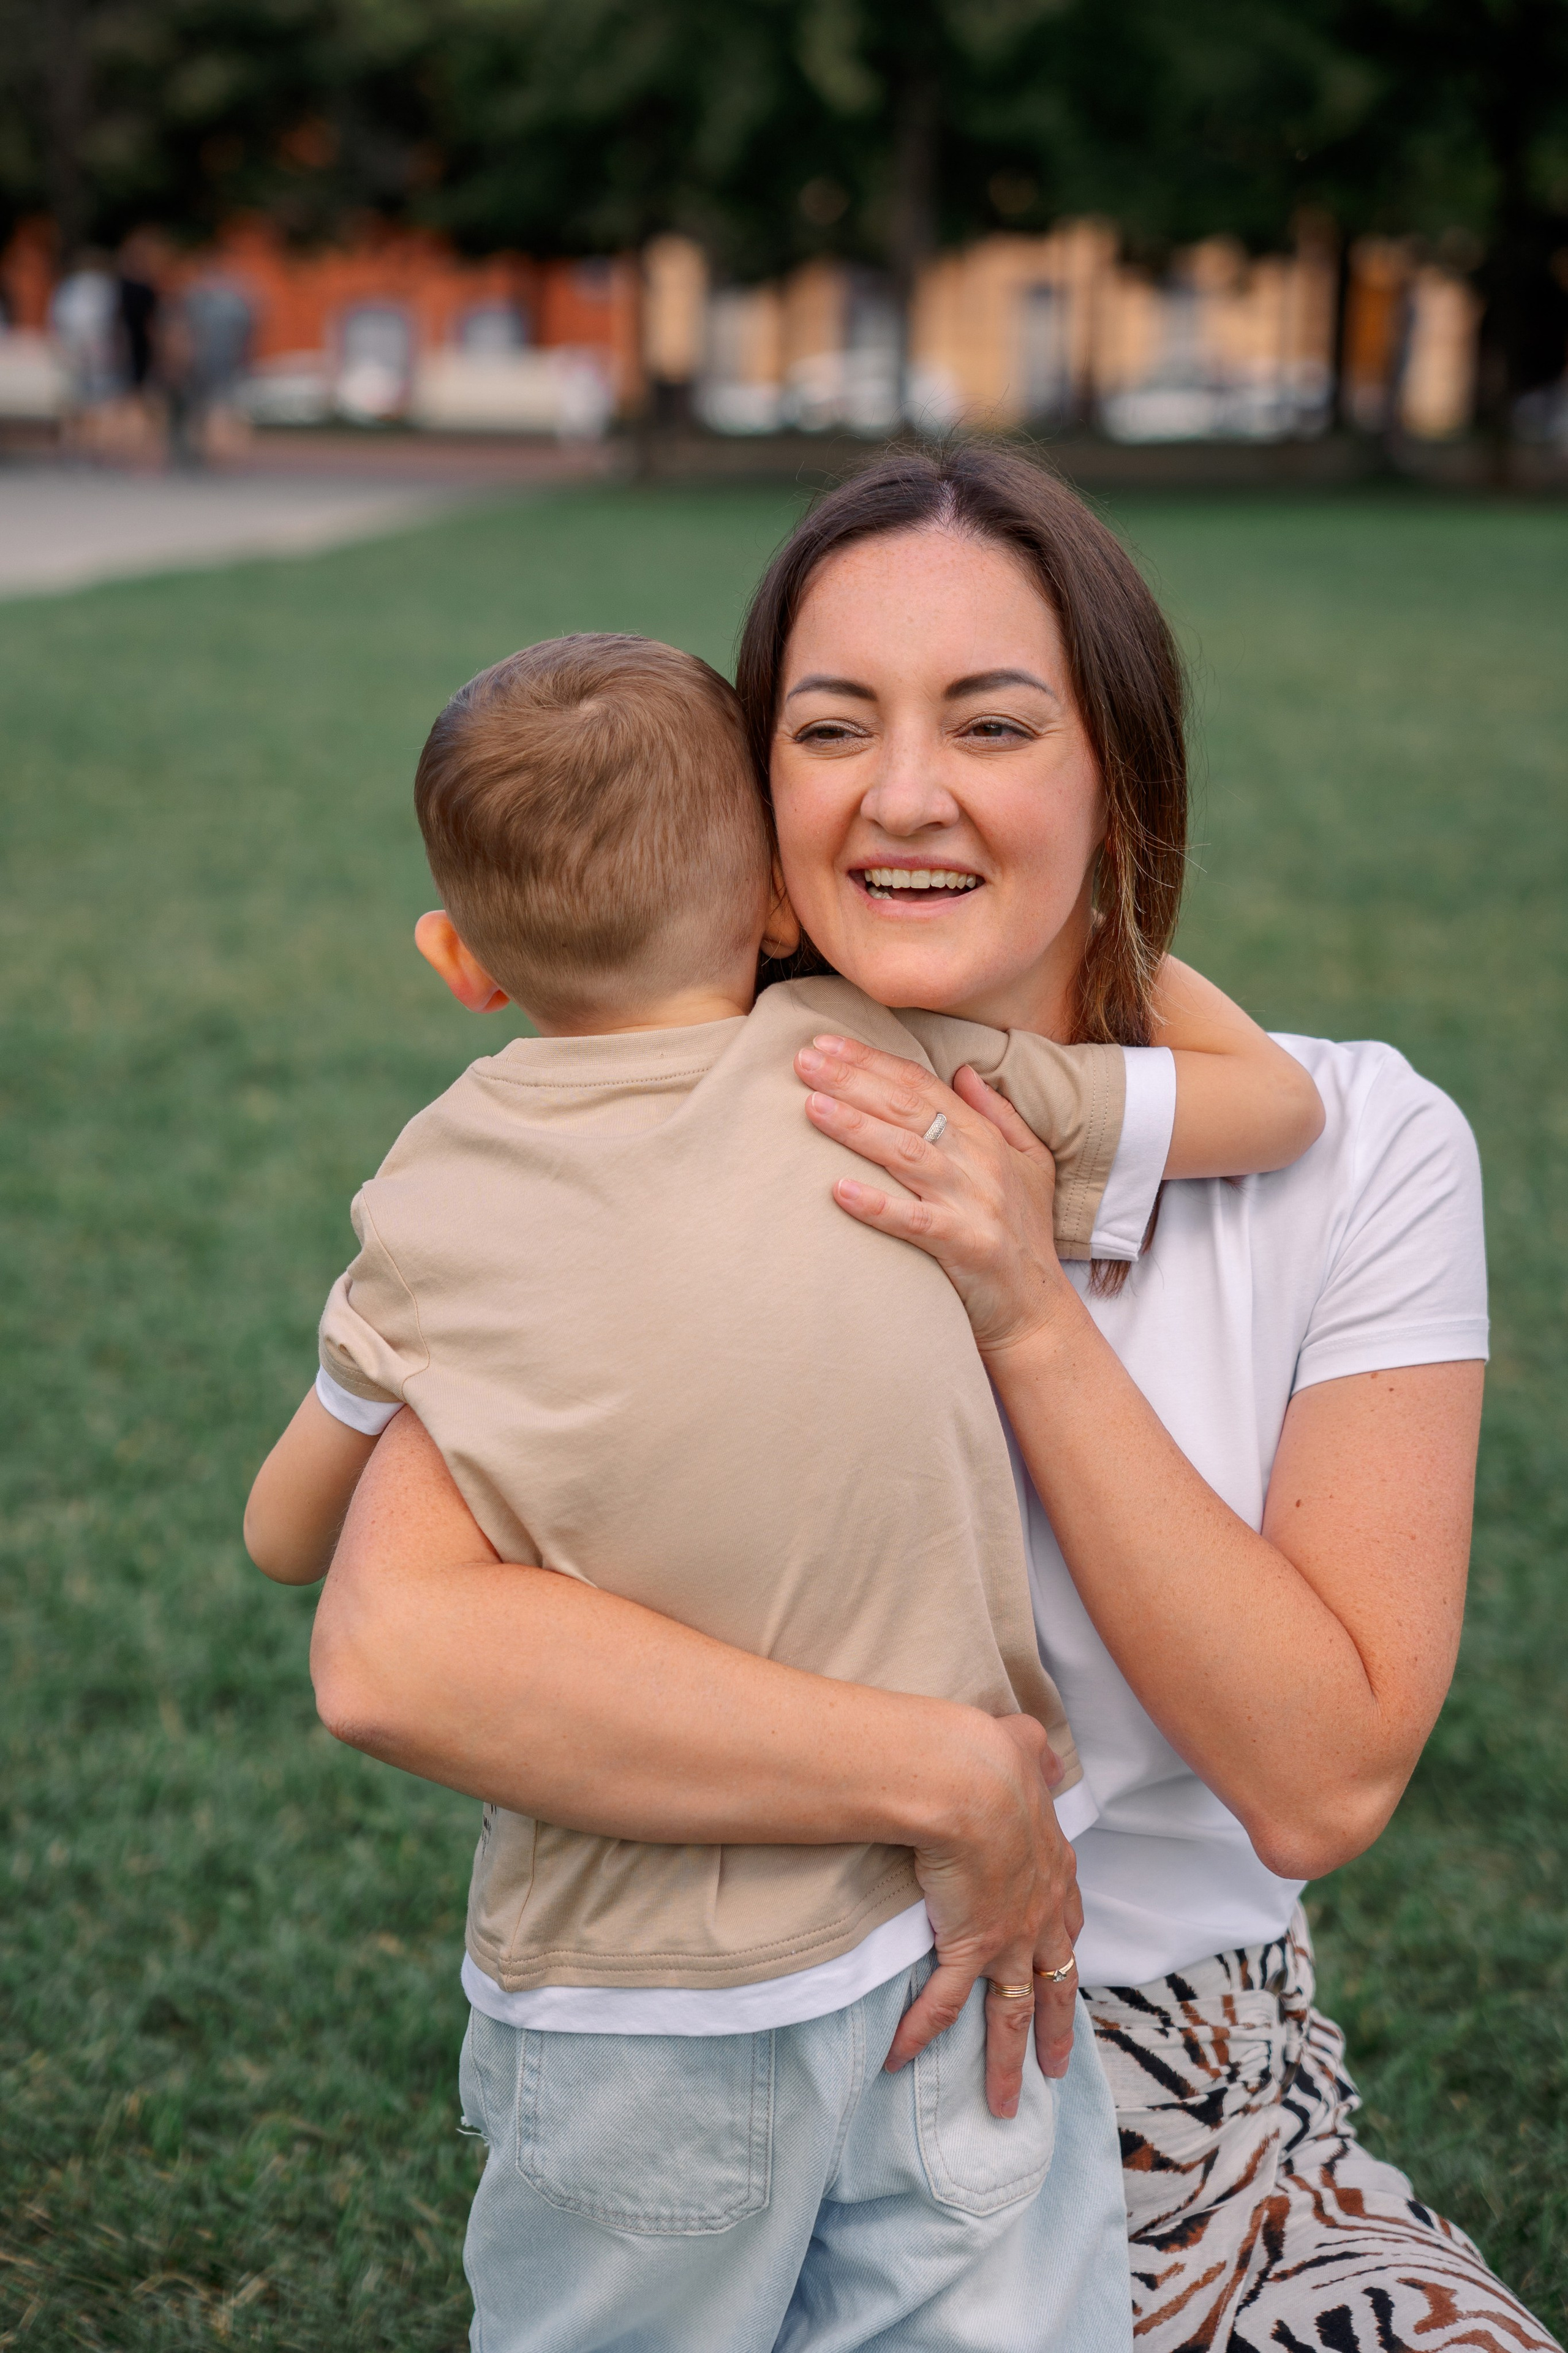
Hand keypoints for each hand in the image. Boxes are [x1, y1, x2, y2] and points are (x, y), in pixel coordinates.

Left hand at [795, 1035, 1074, 1357]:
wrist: (1037, 1309)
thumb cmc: (1025, 1233)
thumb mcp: (1028, 1162)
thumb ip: (996, 1115)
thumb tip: (963, 1070)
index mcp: (984, 1137)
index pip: (921, 1086)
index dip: (872, 1060)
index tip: (825, 1042)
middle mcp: (979, 1162)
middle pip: (908, 1109)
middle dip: (853, 1080)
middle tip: (803, 1061)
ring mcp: (973, 1203)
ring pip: (907, 1155)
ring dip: (857, 1129)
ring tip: (812, 1107)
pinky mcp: (966, 1246)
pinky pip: (913, 1222)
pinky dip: (876, 1205)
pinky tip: (837, 1191)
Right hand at [886, 1712, 1083, 2115]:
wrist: (967, 1782)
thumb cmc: (991, 1758)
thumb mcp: (1027, 1748)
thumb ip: (1038, 1755)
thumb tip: (1047, 1758)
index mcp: (1053, 1869)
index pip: (1066, 1922)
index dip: (1063, 1952)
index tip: (1063, 1973)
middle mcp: (1039, 1914)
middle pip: (1054, 1986)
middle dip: (1055, 2030)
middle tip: (1055, 2069)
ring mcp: (1008, 1938)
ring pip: (1012, 2014)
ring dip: (1005, 2061)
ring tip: (1002, 2105)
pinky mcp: (969, 1947)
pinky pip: (942, 2003)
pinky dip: (921, 2032)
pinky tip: (899, 2060)